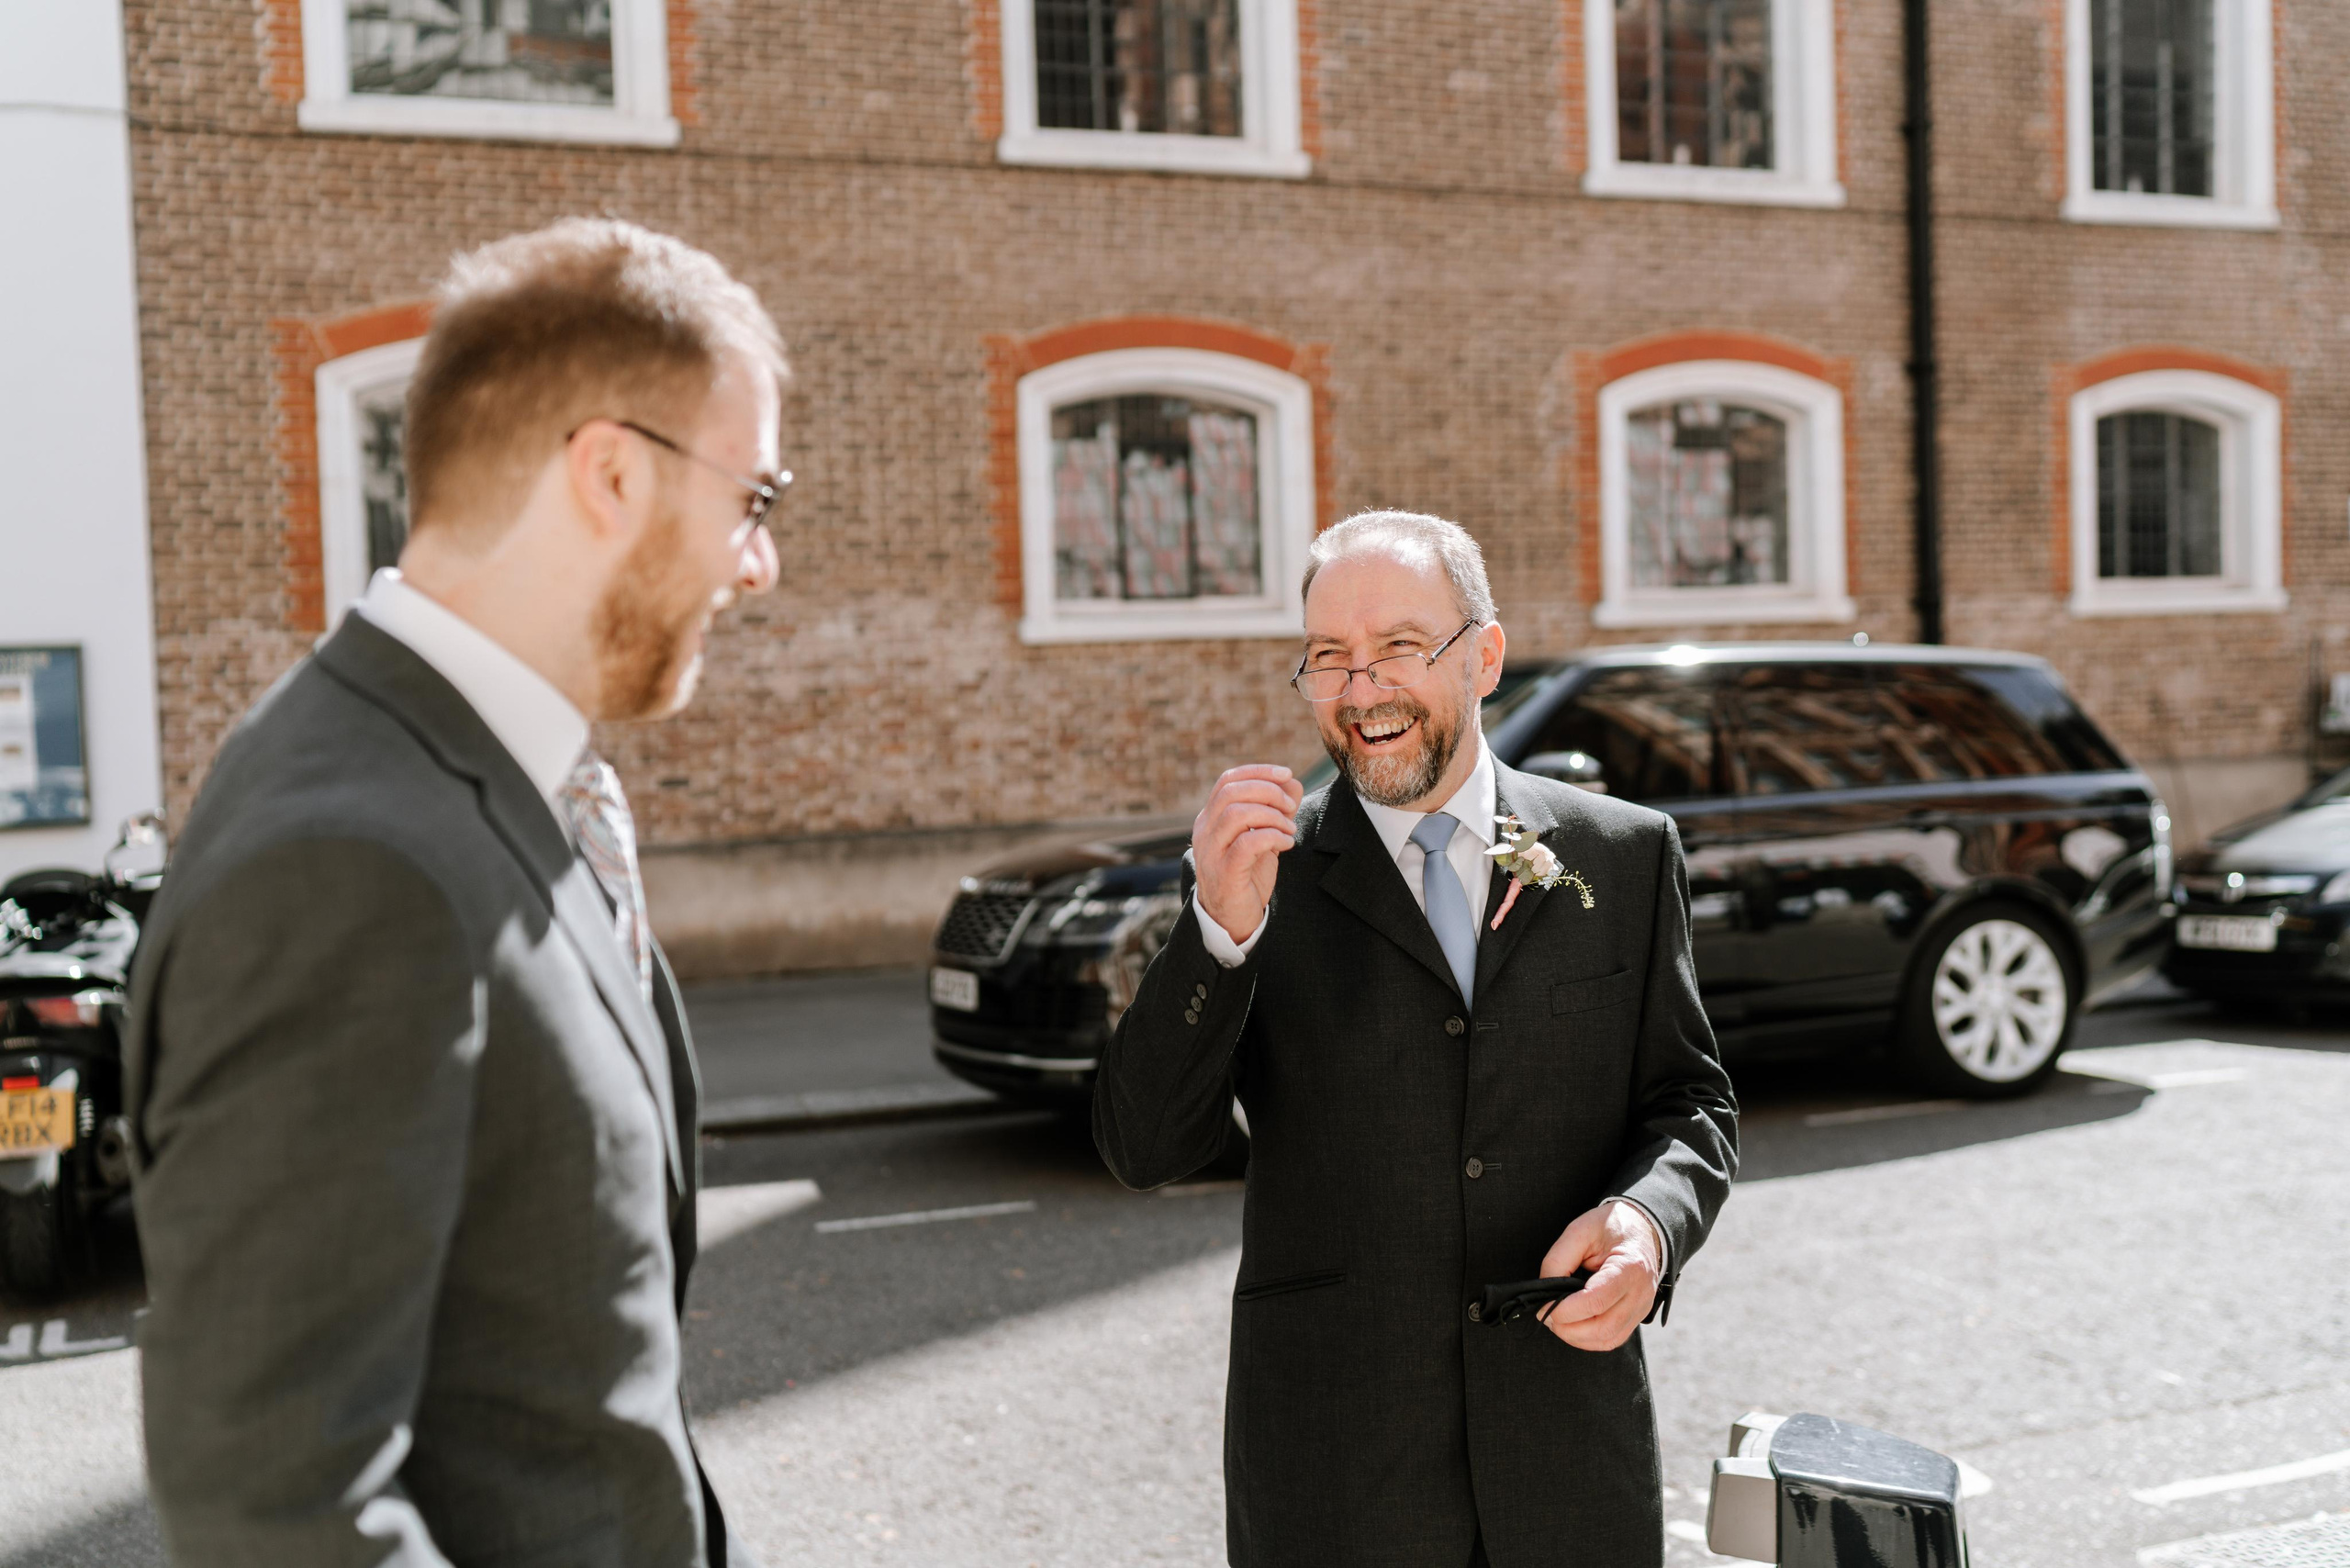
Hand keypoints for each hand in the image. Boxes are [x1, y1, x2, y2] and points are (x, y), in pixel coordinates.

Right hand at [1193, 765, 1304, 945]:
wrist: (1233, 919)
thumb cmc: (1248, 875)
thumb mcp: (1263, 836)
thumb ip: (1276, 809)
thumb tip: (1292, 783)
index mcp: (1211, 818)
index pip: (1228, 780)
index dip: (1258, 771)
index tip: (1287, 774)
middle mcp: (1205, 831)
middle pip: (1231, 792)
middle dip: (1268, 791)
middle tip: (1290, 807)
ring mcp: (1211, 852)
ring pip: (1236, 814)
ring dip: (1272, 816)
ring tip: (1289, 829)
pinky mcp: (1224, 873)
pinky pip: (1247, 843)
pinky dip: (1272, 837)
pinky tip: (1287, 843)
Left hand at [1535, 1200, 1661, 1351]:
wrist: (1643, 1228)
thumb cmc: (1612, 1226)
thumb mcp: (1580, 1230)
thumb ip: (1558, 1259)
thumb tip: (1545, 1290)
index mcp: (1629, 1267)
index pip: (1595, 1302)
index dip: (1565, 1310)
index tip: (1543, 1305)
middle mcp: (1641, 1293)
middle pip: (1603, 1328)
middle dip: (1568, 1329)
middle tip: (1547, 1316)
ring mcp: (1642, 1307)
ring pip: (1608, 1339)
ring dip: (1577, 1338)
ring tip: (1557, 1321)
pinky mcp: (1637, 1316)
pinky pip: (1614, 1339)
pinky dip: (1590, 1339)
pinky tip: (1574, 1327)